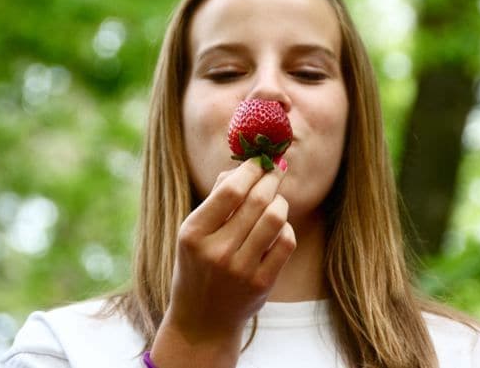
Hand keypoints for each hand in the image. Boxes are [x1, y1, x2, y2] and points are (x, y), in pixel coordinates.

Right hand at [151, 158, 295, 366]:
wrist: (201, 321)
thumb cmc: (198, 265)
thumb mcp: (193, 232)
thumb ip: (216, 198)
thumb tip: (245, 165)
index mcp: (193, 233)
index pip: (230, 190)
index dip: (251, 169)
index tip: (260, 159)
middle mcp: (216, 251)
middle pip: (257, 200)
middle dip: (271, 177)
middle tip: (277, 168)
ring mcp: (240, 269)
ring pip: (276, 218)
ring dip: (281, 201)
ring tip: (276, 199)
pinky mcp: (262, 283)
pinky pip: (286, 242)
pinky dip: (286, 228)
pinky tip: (278, 227)